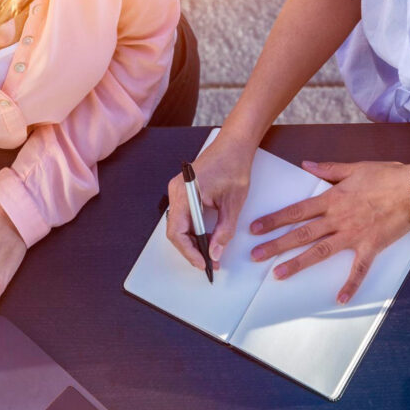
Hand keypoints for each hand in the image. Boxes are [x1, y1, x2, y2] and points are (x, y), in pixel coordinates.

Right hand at [166, 131, 256, 268]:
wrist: (234, 145)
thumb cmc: (233, 165)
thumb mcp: (233, 204)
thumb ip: (223, 231)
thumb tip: (216, 253)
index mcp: (184, 193)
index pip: (177, 232)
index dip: (189, 251)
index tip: (203, 263)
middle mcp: (176, 192)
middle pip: (175, 231)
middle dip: (191, 249)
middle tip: (209, 262)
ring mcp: (178, 191)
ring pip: (179, 225)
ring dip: (193, 240)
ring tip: (211, 252)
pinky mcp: (184, 192)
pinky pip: (184, 216)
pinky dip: (194, 229)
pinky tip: (208, 236)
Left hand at [250, 160, 409, 303]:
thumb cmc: (386, 175)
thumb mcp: (354, 167)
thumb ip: (327, 169)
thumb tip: (306, 164)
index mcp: (332, 199)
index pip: (296, 211)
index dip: (274, 220)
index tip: (254, 228)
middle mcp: (338, 219)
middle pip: (301, 233)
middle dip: (276, 244)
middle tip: (255, 255)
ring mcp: (353, 234)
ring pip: (320, 251)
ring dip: (298, 263)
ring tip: (278, 274)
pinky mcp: (371, 246)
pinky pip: (358, 269)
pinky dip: (350, 284)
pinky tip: (340, 298)